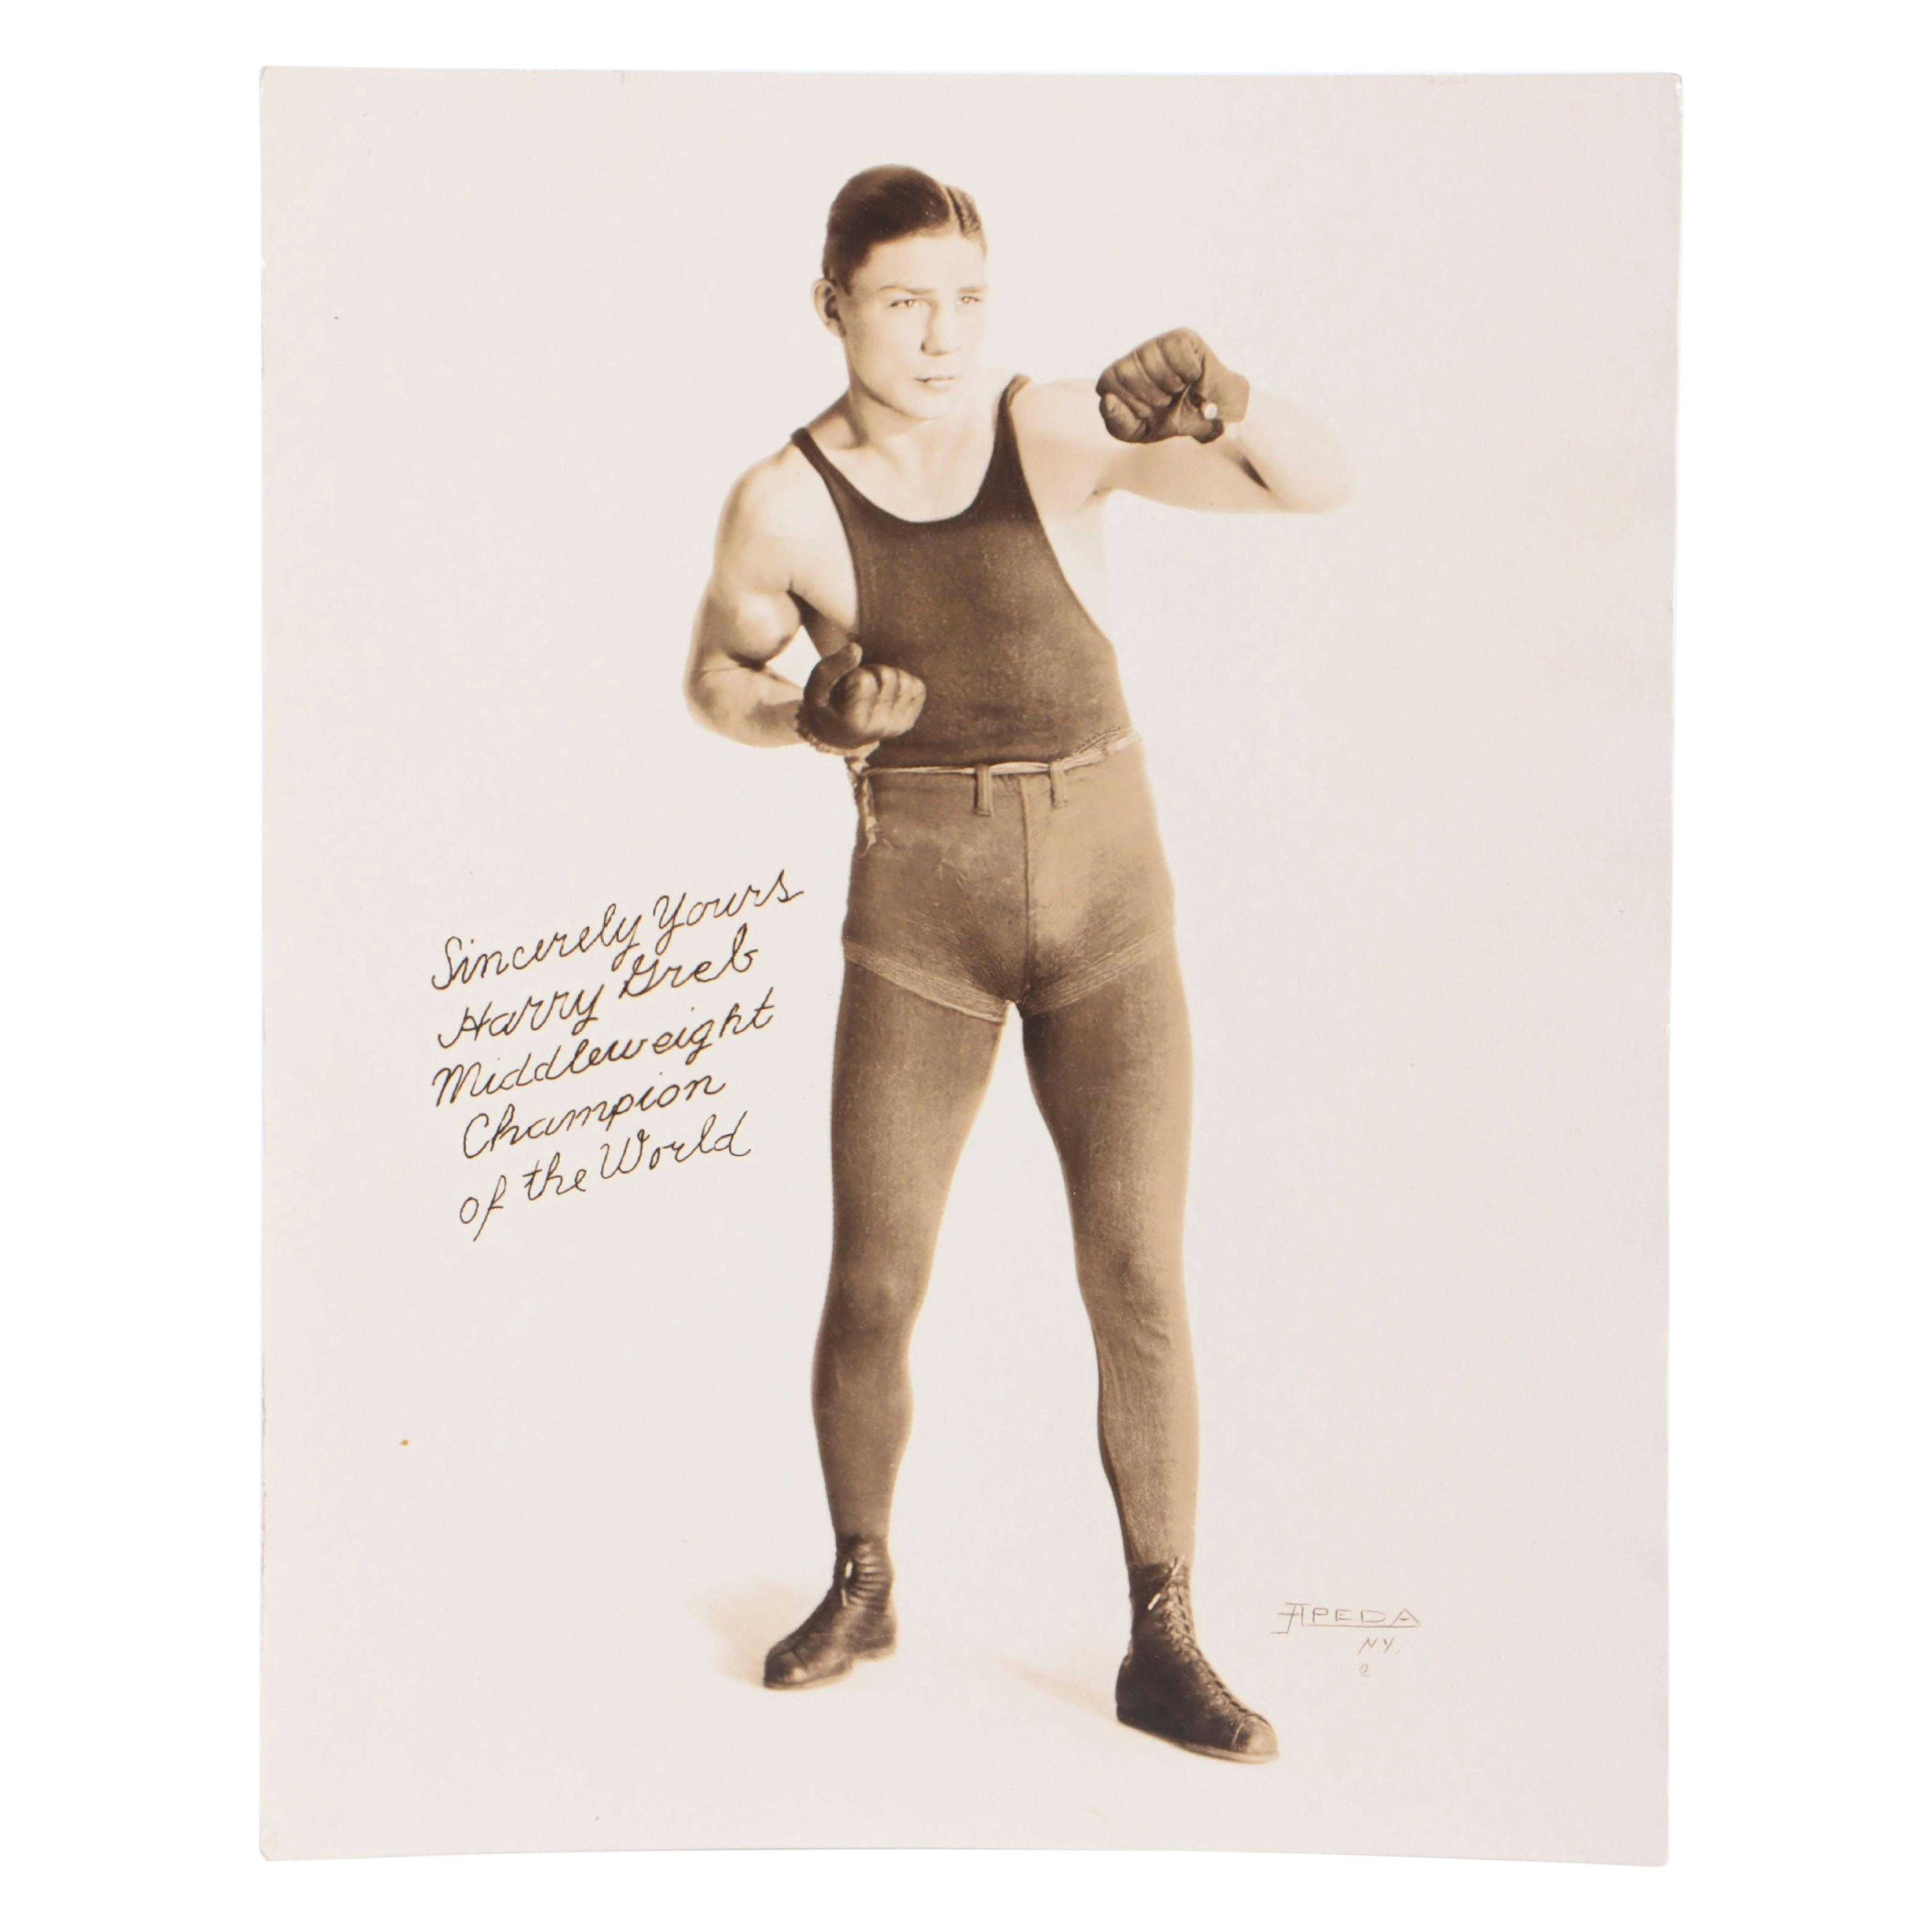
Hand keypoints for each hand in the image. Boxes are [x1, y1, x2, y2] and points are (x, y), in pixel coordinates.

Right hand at [799, 642, 925, 750]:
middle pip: (888, 676)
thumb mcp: (816, 688)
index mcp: (853, 724)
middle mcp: (878, 729)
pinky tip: (887, 692)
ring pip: (906, 681)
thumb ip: (831, 667)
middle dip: (872, 672)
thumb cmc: (826, 705)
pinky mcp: (908, 722)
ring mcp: (896, 726)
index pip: (864, 680)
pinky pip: (918, 688)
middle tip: (859, 684)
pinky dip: (904, 684)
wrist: (838, 734)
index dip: (854, 674)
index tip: (845, 686)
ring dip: (889, 677)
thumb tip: (856, 648)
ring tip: (873, 688)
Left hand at [1096, 328, 1250, 443]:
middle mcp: (1134, 356)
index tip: (1146, 412)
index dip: (1128, 403)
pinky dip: (1189, 374)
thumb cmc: (1172, 420)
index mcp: (1117, 377)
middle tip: (1165, 402)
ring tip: (1178, 390)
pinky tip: (1192, 377)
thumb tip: (1107, 401)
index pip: (1106, 383)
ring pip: (1153, 365)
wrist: (1211, 416)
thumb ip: (1118, 422)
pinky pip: (1179, 357)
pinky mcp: (1181, 337)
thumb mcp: (1140, 431)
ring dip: (1171, 386)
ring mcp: (1156, 343)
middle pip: (1126, 373)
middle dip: (1149, 397)